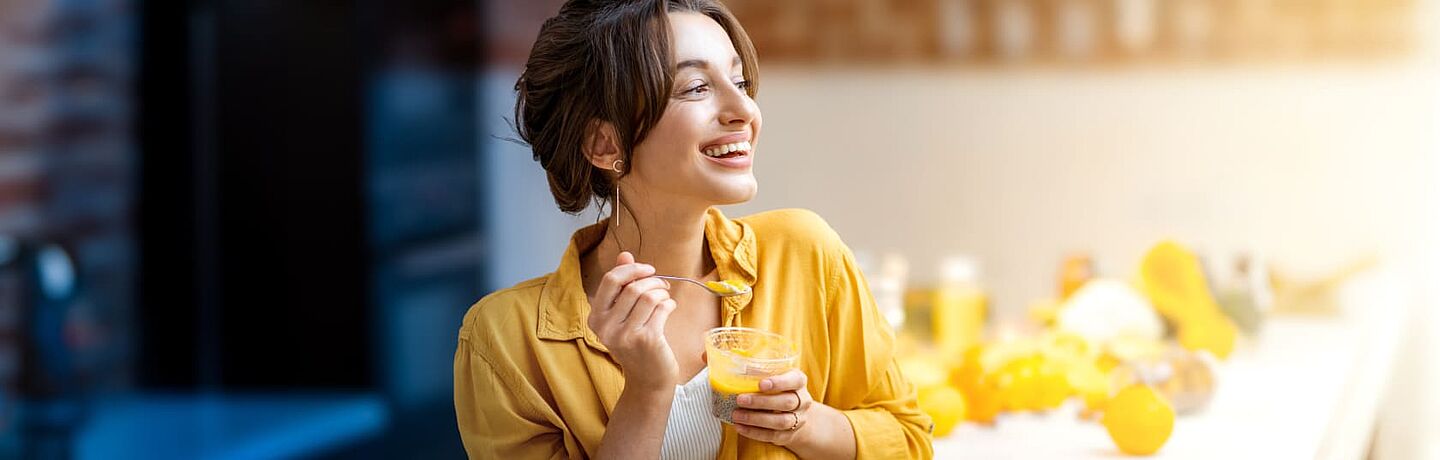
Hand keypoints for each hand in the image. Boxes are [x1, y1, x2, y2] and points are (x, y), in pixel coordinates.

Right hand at [587, 251, 679, 392]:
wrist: (648, 379)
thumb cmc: (637, 341)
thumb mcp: (624, 314)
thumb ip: (622, 284)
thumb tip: (624, 255)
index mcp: (596, 317)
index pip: (610, 280)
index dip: (632, 269)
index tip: (648, 269)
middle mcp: (606, 327)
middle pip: (633, 287)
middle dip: (653, 281)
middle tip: (663, 286)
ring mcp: (625, 335)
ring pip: (649, 296)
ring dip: (663, 293)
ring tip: (666, 299)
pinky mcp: (646, 340)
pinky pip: (662, 308)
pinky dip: (670, 304)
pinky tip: (670, 309)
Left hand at [731, 368, 814, 446]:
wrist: (796, 413)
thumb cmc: (780, 389)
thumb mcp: (776, 376)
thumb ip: (762, 372)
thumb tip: (740, 370)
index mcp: (799, 381)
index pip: (795, 381)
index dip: (779, 383)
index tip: (761, 384)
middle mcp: (802, 401)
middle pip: (787, 402)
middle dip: (761, 402)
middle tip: (740, 399)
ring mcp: (798, 420)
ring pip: (780, 421)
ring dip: (756, 419)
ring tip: (737, 415)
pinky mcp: (788, 435)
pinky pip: (772, 435)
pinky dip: (754, 432)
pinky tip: (740, 427)